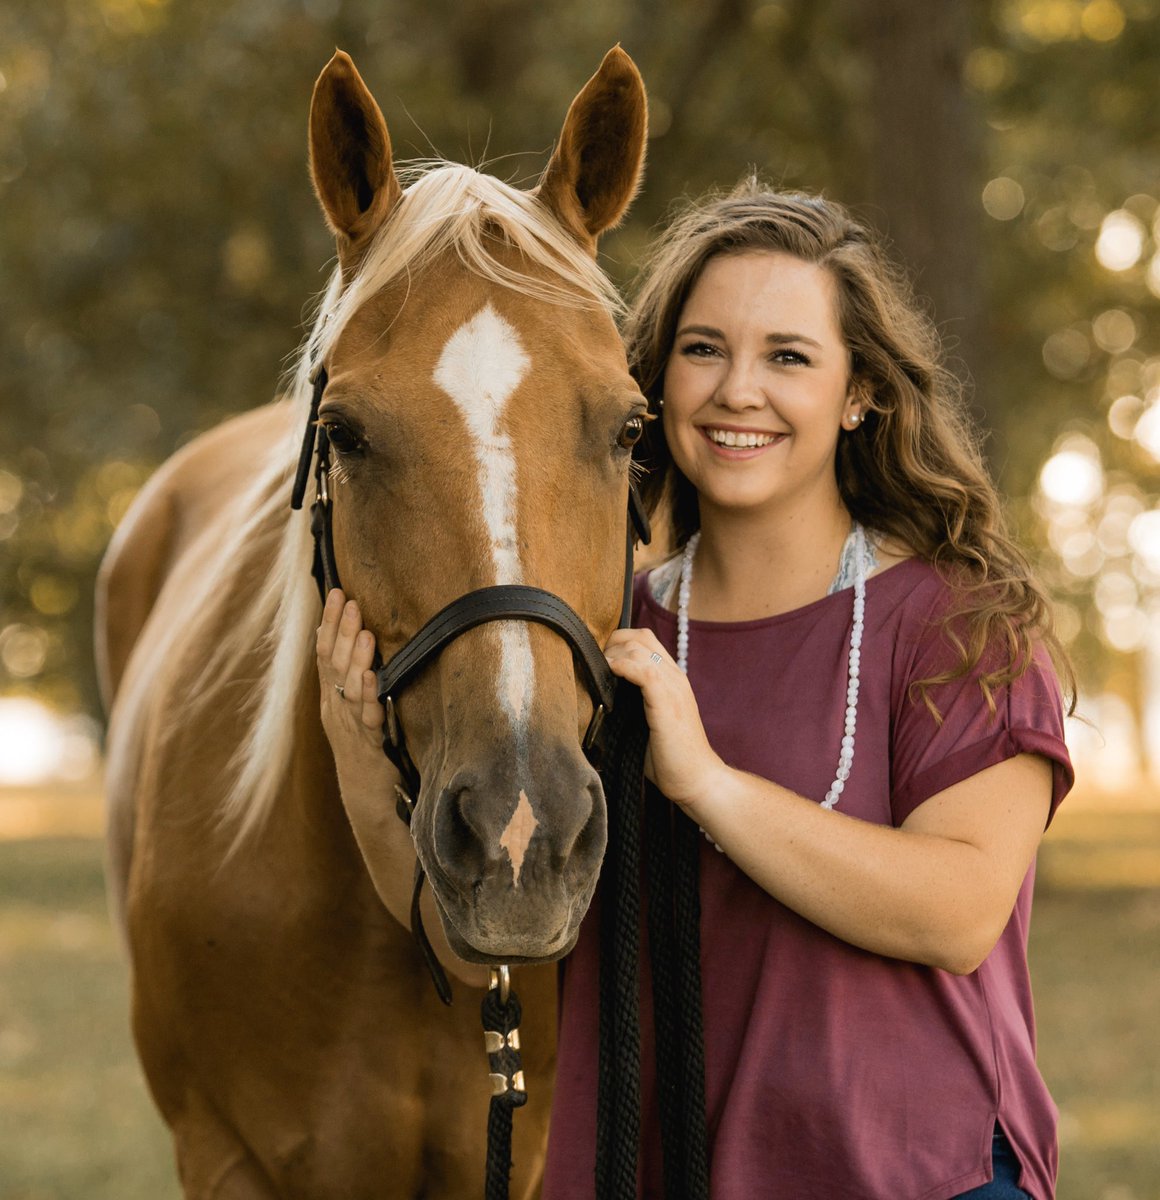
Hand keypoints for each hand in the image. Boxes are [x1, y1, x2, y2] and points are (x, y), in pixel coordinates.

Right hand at [316, 589, 389, 785]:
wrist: (366, 796)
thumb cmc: (365, 746)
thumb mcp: (354, 707)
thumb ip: (351, 675)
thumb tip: (352, 636)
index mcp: (331, 696)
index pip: (325, 652)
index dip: (329, 622)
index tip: (336, 592)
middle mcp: (336, 708)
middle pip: (334, 664)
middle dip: (341, 630)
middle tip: (349, 600)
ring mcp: (350, 726)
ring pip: (349, 688)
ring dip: (356, 659)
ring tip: (364, 632)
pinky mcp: (369, 744)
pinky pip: (368, 718)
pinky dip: (370, 697)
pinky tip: (374, 679)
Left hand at [603, 627, 725, 809]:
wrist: (697, 779)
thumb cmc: (670, 758)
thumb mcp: (647, 724)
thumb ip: (631, 705)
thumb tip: (597, 699)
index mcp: (672, 680)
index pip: (644, 640)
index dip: (618, 642)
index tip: (598, 661)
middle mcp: (675, 677)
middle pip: (640, 636)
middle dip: (611, 643)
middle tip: (594, 665)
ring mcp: (674, 688)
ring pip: (640, 648)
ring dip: (613, 654)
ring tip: (598, 672)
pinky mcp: (668, 703)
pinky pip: (645, 671)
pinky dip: (623, 666)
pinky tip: (610, 673)